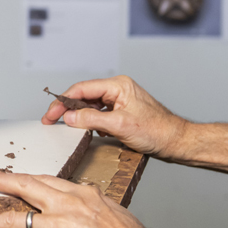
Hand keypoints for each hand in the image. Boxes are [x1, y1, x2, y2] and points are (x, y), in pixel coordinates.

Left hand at [0, 168, 178, 227]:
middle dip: (1, 179)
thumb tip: (91, 221)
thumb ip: (98, 214)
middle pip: (27, 186)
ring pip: (14, 218)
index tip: (22, 179)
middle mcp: (68, 203)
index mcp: (84, 194)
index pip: (51, 182)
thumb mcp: (118, 218)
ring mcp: (58, 224)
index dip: (32, 181)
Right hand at [42, 75, 187, 159]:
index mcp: (117, 85)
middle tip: (51, 120)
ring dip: (78, 116)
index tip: (51, 114)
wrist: (177, 142)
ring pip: (90, 105)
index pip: (82, 89)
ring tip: (66, 126)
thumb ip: (91, 119)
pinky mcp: (121, 111)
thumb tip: (70, 117)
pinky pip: (99, 113)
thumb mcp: (120, 126)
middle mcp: (117, 89)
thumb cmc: (157, 131)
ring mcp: (120, 100)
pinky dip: (89, 121)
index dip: (63, 101)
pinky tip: (87, 130)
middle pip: (84, 96)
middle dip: (67, 108)